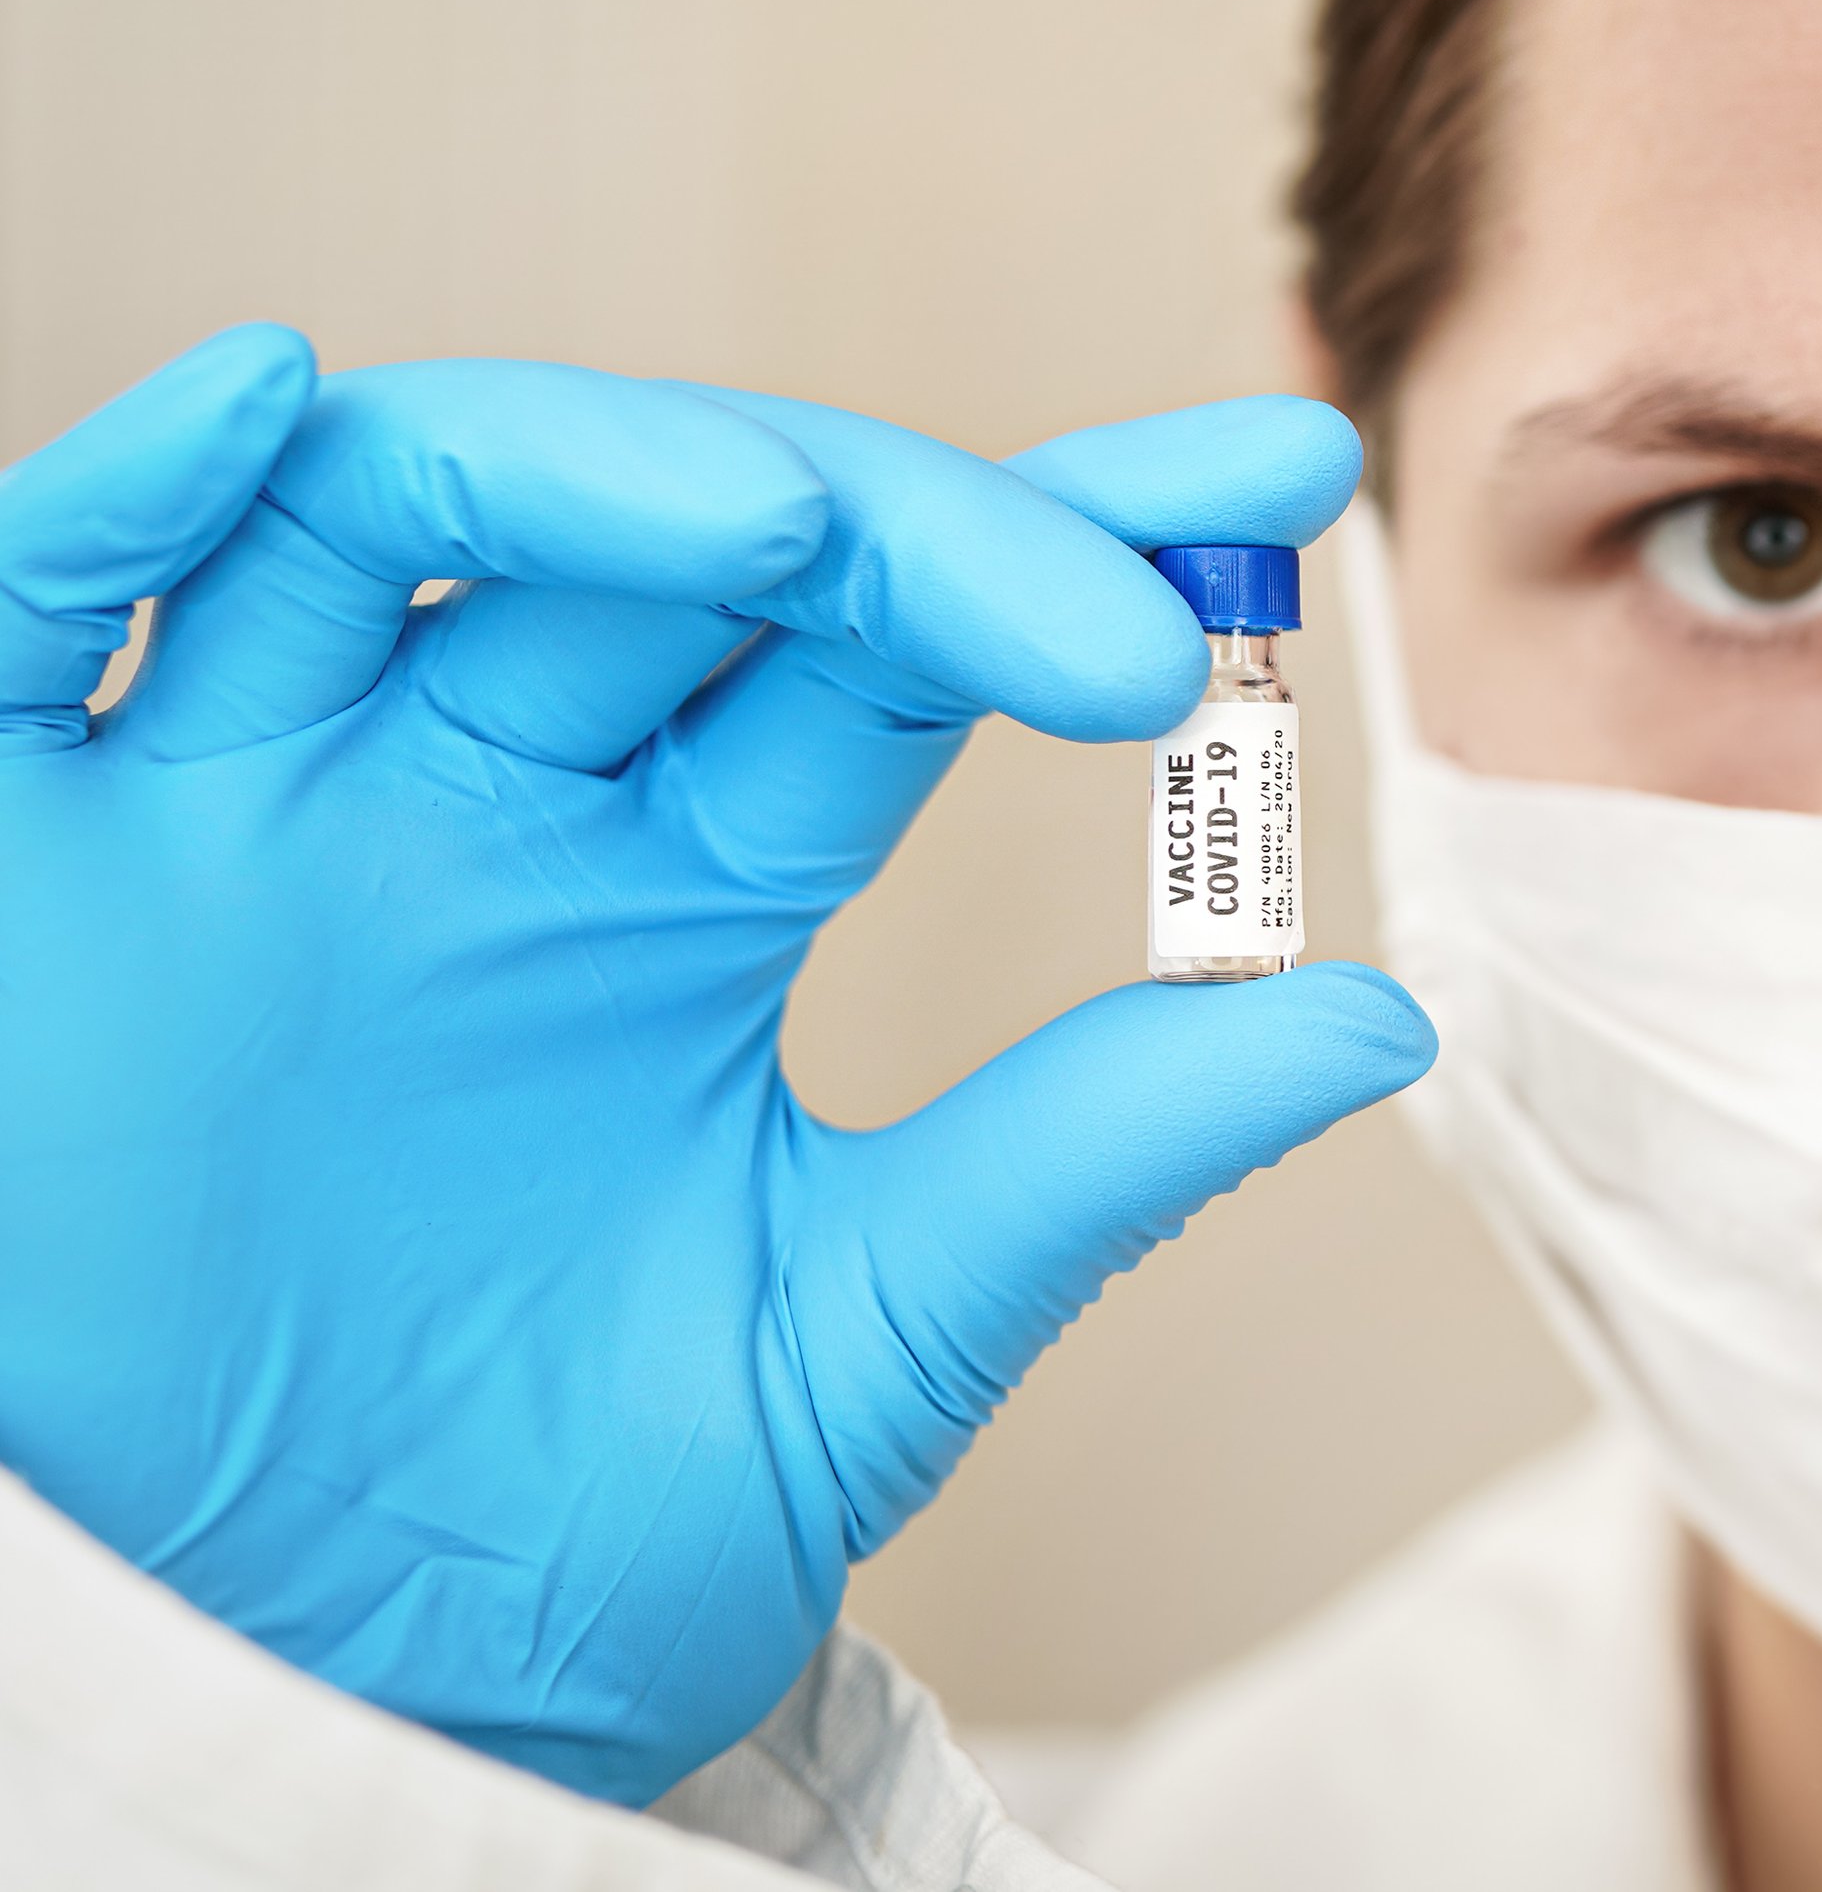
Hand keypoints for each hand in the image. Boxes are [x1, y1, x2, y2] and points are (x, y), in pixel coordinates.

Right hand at [0, 329, 1433, 1802]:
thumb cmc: (548, 1527)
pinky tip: (256, 411)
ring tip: (779, 524)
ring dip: (582, 471)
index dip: (1081, 539)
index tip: (1289, 484)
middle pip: (688, 544)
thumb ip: (1089, 1160)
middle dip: (899, 531)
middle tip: (1109, 620)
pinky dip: (124, 498)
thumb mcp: (860, 1335)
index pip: (901, 637)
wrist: (288, 1713)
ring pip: (393, 516)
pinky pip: (43, 618)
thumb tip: (1384, 1020)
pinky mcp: (21, 857)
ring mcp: (251, 801)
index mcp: (684, 874)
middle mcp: (481, 791)